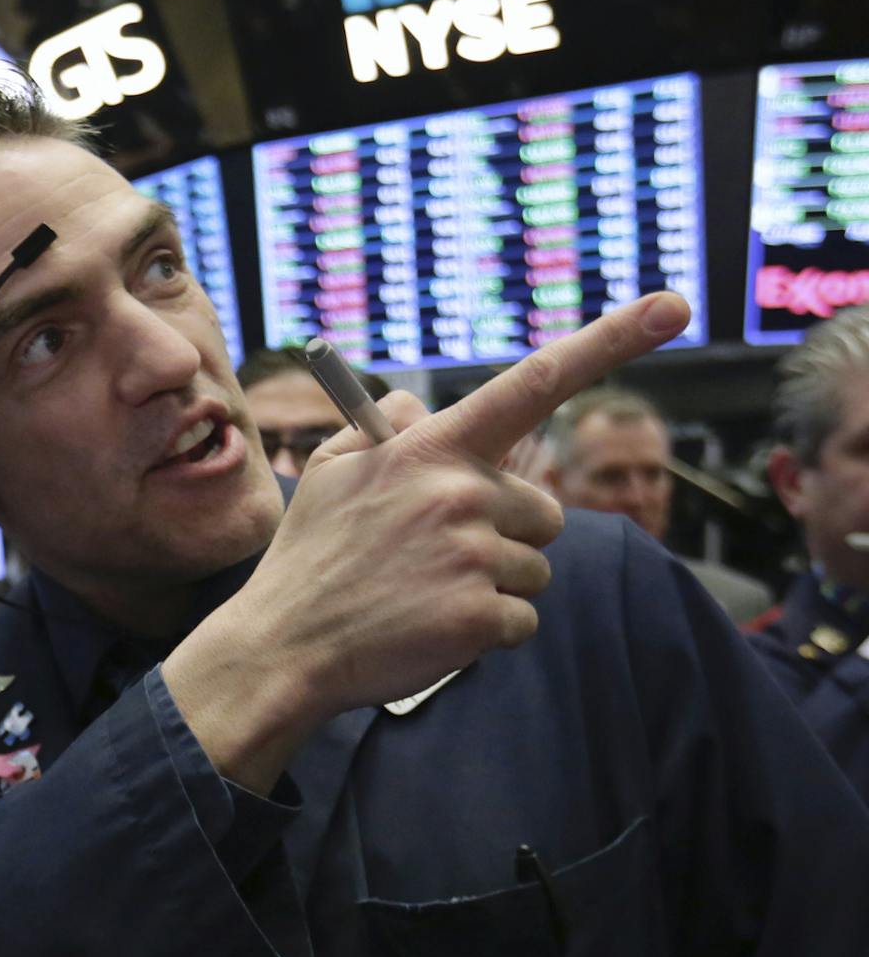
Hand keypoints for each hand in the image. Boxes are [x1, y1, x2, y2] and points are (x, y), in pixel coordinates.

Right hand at [168, 293, 690, 790]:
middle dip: (505, 534)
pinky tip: (432, 629)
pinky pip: (522, 618)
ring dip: (495, 584)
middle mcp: (460, 493)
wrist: (282, 650)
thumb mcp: (332, 471)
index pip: (533, 382)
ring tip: (425, 594)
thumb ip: (385, 426)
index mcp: (431, 450)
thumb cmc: (310, 560)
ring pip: (535, 566)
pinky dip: (486, 631)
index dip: (611, 340)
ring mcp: (473, 556)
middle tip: (435, 558)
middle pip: (542, 510)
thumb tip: (424, 407)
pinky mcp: (480, 616)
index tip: (673, 306)